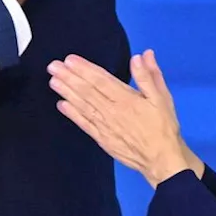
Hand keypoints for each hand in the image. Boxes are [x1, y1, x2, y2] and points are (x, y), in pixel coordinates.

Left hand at [47, 50, 192, 188]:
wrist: (162, 159)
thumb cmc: (163, 127)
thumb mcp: (162, 98)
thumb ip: (149, 76)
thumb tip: (141, 56)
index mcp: (126, 99)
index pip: (101, 80)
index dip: (84, 69)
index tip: (70, 60)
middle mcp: (112, 111)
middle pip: (87, 91)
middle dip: (69, 77)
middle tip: (53, 66)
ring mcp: (104, 125)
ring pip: (82, 105)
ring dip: (66, 92)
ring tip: (53, 80)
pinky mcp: (101, 138)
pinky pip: (84, 124)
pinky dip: (72, 114)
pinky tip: (61, 104)